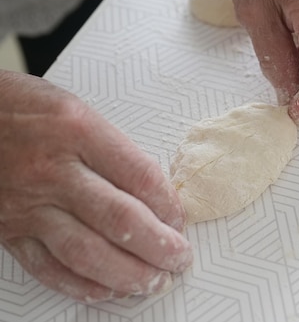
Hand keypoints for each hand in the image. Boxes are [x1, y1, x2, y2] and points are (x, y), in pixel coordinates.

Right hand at [0, 71, 192, 302]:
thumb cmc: (22, 109)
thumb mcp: (75, 112)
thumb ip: (113, 150)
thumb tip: (155, 192)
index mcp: (78, 131)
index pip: (140, 176)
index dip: (169, 205)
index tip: (181, 220)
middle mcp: (53, 171)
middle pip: (119, 219)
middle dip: (159, 247)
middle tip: (179, 258)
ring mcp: (28, 205)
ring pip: (86, 252)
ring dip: (127, 274)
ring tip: (153, 282)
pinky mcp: (8, 231)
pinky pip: (48, 268)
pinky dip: (82, 286)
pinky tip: (107, 290)